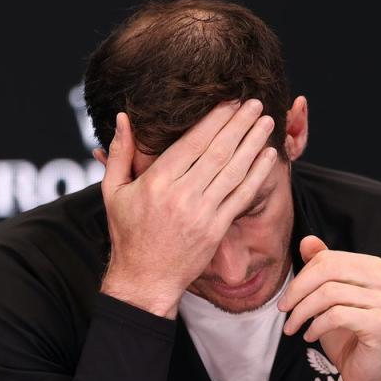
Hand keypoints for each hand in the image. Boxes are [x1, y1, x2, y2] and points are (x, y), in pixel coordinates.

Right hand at [99, 99, 277, 316]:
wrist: (145, 279)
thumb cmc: (128, 234)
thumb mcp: (113, 192)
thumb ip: (120, 154)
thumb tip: (122, 118)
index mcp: (156, 182)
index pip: (192, 143)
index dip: (215, 120)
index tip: (230, 101)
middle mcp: (181, 196)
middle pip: (218, 152)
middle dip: (239, 124)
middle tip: (256, 103)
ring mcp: (202, 214)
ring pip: (234, 171)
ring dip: (253, 143)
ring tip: (267, 122)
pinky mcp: (216, 229)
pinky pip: (242, 197)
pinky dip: (257, 174)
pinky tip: (267, 156)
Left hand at [279, 236, 380, 380]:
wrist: (369, 374)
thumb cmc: (348, 335)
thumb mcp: (329, 299)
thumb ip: (321, 269)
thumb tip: (307, 241)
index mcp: (375, 267)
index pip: (328, 259)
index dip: (301, 277)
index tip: (287, 300)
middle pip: (328, 271)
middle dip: (298, 291)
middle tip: (283, 311)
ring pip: (329, 293)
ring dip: (302, 312)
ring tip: (293, 327)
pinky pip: (337, 316)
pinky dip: (316, 326)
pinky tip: (310, 336)